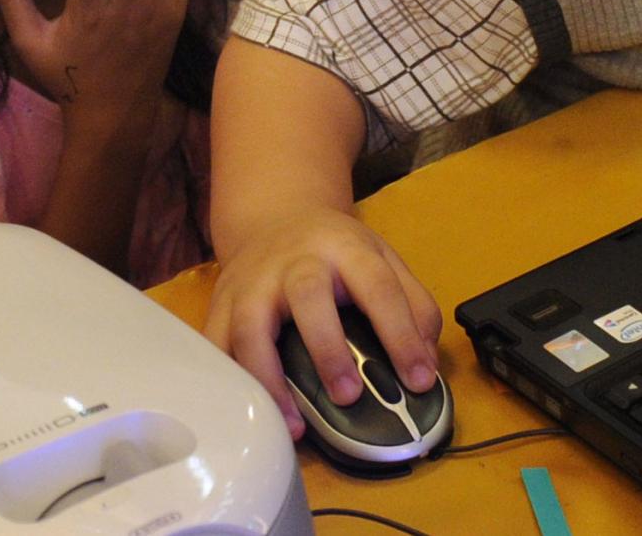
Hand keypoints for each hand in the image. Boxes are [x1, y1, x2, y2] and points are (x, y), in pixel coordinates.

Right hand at [205, 206, 444, 438]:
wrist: (275, 217)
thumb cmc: (335, 250)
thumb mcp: (382, 259)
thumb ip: (413, 305)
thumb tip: (427, 363)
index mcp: (345, 248)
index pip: (378, 286)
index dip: (401, 334)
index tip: (419, 380)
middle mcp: (295, 261)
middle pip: (308, 295)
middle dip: (327, 348)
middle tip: (348, 396)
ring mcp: (252, 282)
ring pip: (249, 325)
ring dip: (269, 377)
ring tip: (294, 425)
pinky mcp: (221, 304)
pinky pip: (214, 345)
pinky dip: (226, 381)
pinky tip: (246, 414)